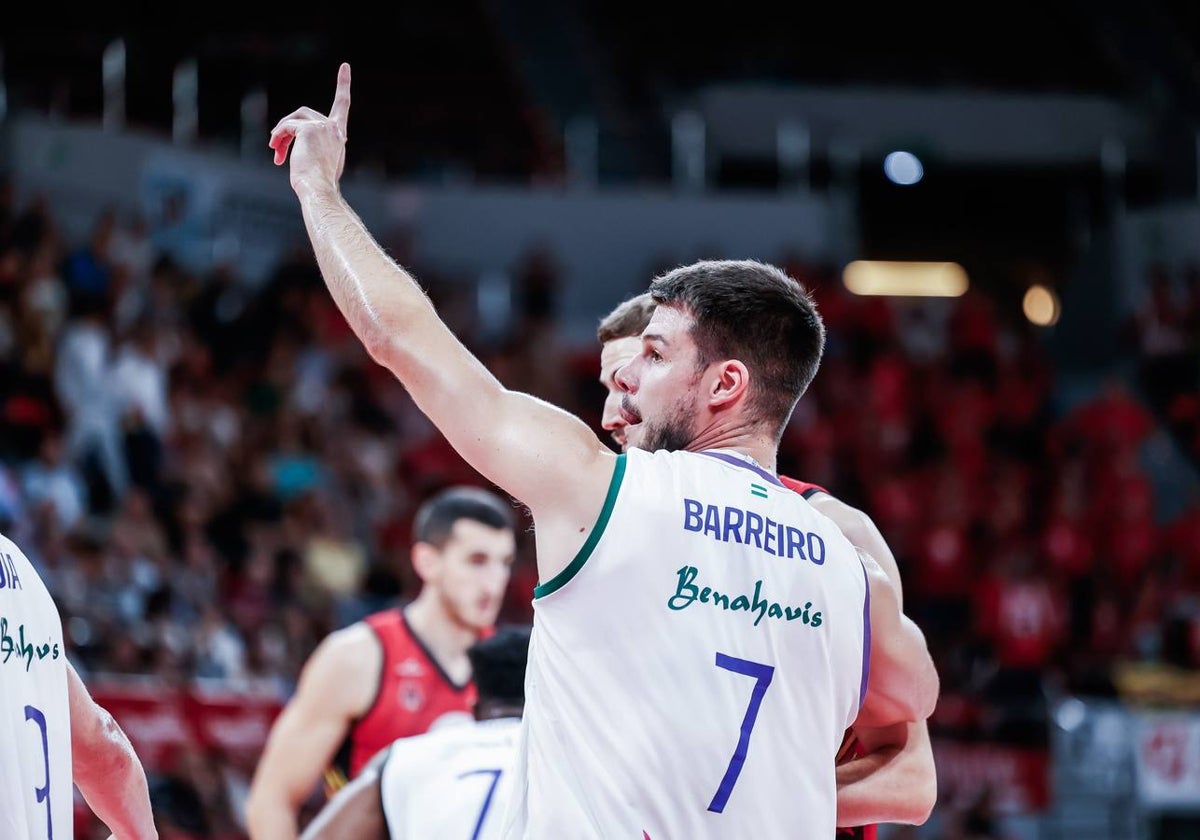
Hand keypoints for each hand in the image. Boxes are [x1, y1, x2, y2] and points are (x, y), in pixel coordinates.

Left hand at [269, 62, 351, 193]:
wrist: (318, 190)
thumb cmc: (317, 183)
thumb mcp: (319, 163)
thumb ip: (313, 147)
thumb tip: (287, 143)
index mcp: (339, 137)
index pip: (342, 106)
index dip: (343, 84)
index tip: (344, 66)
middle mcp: (335, 129)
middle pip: (305, 114)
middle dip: (287, 128)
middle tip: (274, 147)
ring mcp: (323, 127)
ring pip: (294, 119)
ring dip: (281, 133)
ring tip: (274, 149)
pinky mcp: (309, 129)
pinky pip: (287, 127)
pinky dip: (278, 137)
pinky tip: (275, 150)